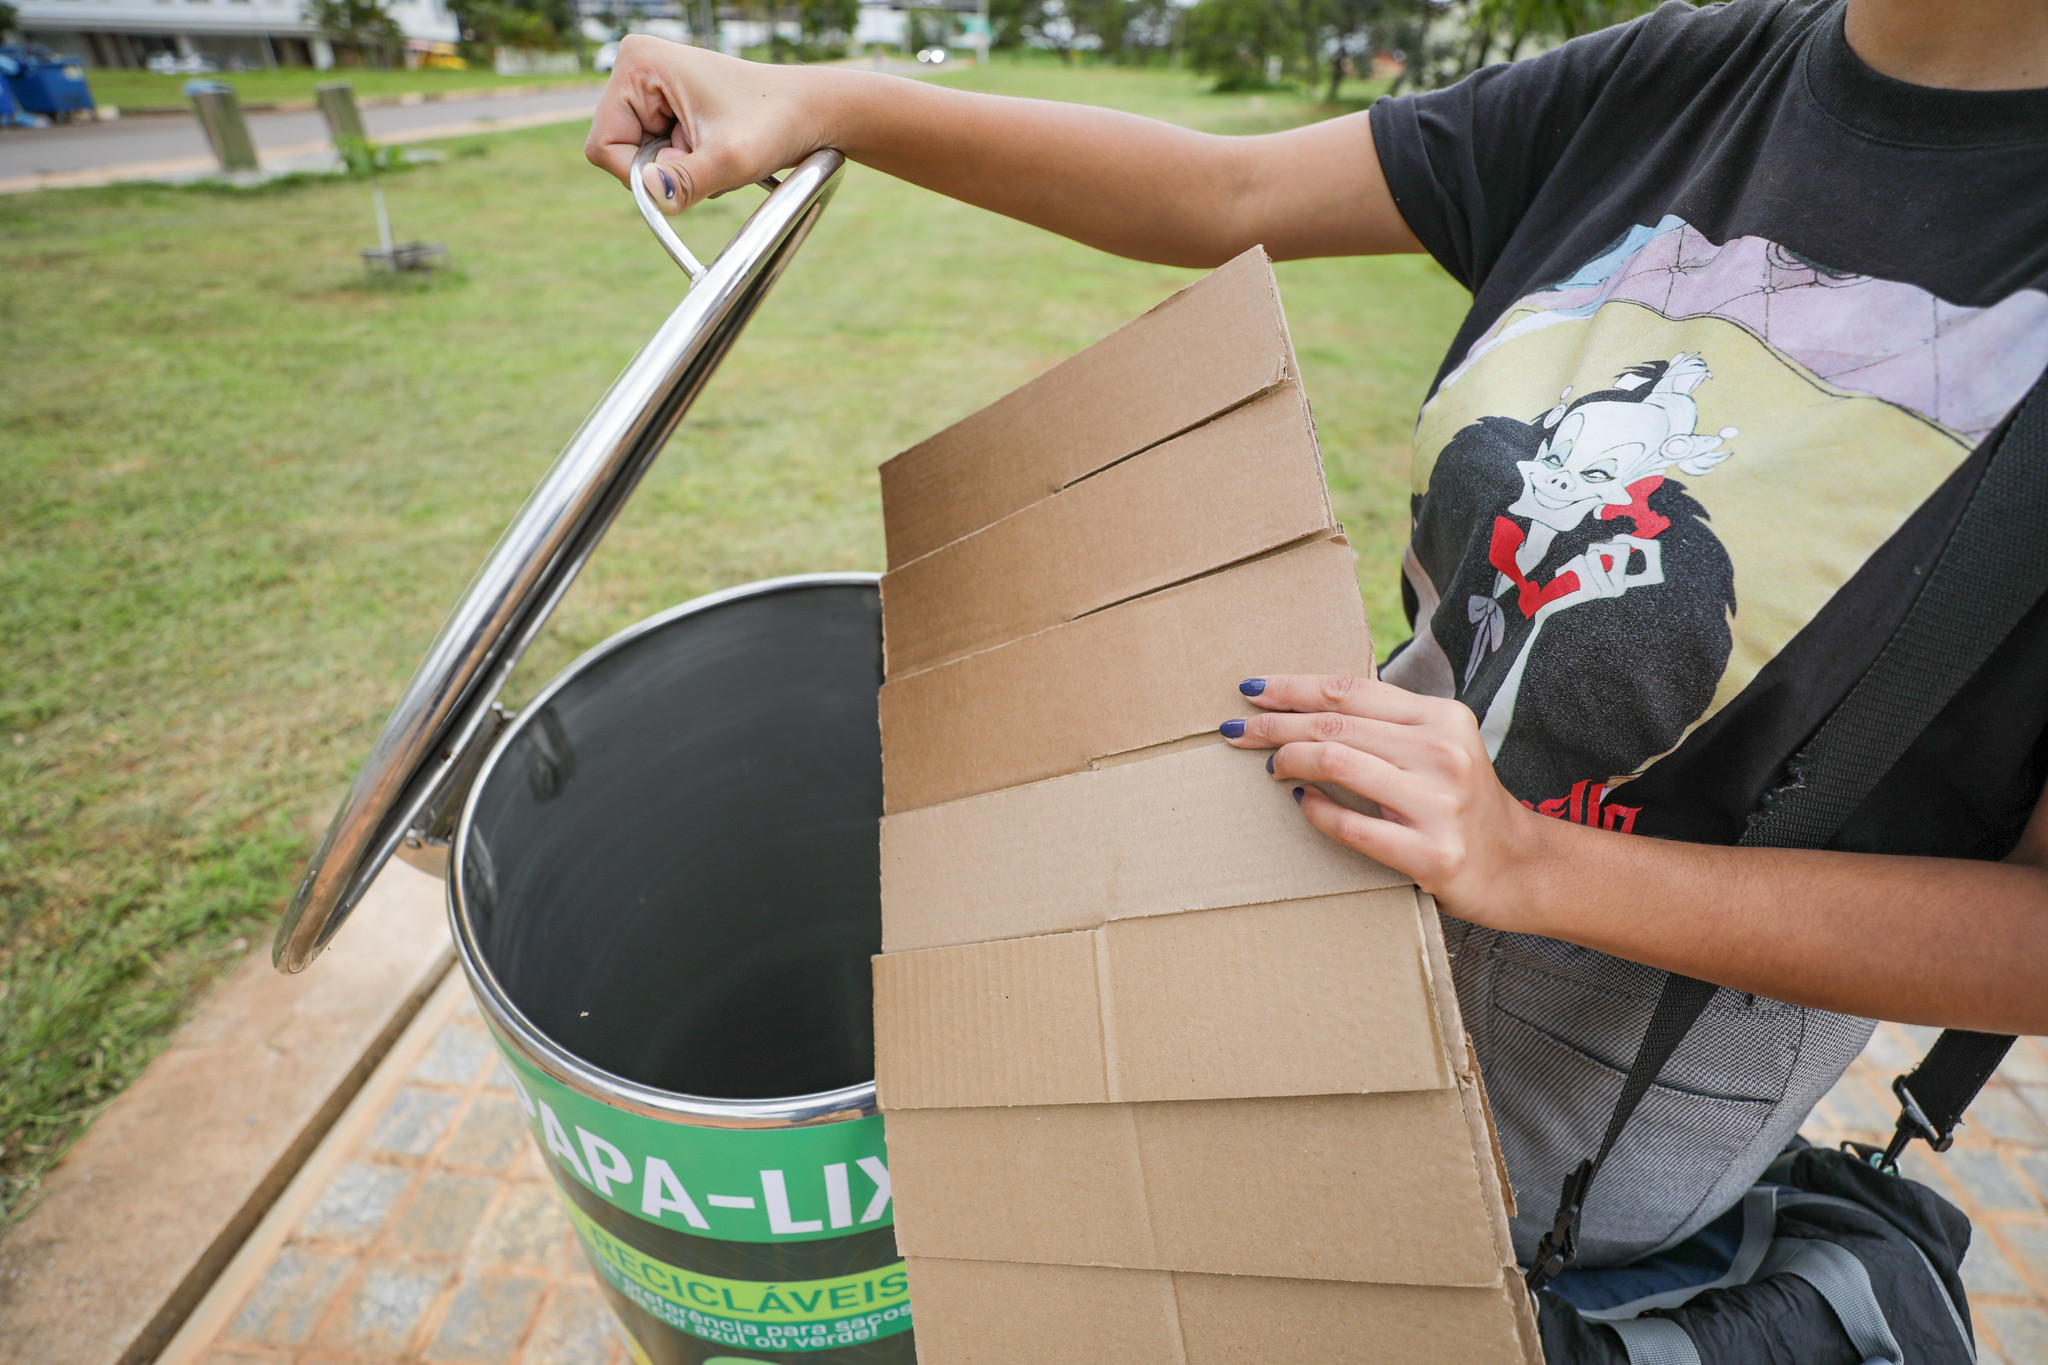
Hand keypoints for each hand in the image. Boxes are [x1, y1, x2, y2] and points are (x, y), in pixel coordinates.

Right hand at [585, 36, 835, 213]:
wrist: (815, 113)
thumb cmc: (778, 123)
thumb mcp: (731, 159)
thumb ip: (688, 181)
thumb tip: (651, 195)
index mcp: (639, 63)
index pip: (604, 144)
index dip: (639, 174)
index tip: (685, 175)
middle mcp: (639, 68)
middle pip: (620, 152)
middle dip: (666, 169)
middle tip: (710, 157)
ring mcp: (653, 86)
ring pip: (644, 158)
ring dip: (682, 170)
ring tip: (720, 150)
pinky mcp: (670, 105)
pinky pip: (663, 156)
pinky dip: (691, 166)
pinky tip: (720, 149)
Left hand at [1221, 673, 1549, 923]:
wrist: (1520, 867)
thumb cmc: (1462, 802)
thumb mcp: (1439, 747)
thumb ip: (1388, 725)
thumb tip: (1306, 707)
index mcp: (1441, 717)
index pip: (1349, 691)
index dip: (1293, 687)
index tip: (1252, 691)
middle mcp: (1443, 752)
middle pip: (1334, 726)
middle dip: (1274, 725)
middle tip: (1236, 731)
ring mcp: (1439, 804)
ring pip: (1336, 763)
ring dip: (1288, 761)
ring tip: (1270, 768)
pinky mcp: (1431, 854)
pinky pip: (1351, 825)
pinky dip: (1315, 811)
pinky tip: (1300, 803)